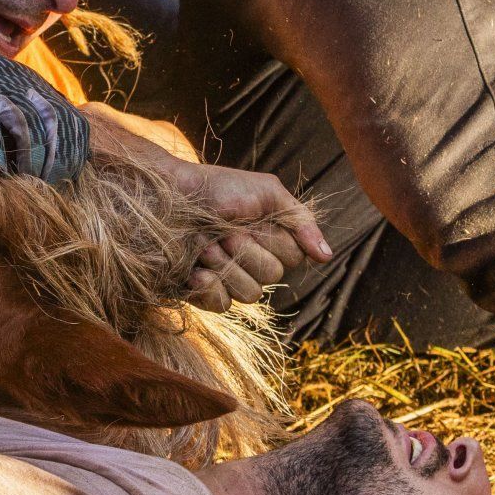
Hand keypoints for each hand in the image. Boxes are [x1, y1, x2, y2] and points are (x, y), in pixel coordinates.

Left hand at [81, 105, 329, 308]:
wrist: (167, 196)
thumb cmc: (215, 188)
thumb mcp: (266, 192)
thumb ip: (300, 220)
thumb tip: (327, 255)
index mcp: (268, 239)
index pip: (292, 259)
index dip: (274, 243)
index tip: (251, 221)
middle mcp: (250, 260)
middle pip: (272, 277)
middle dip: (246, 252)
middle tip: (223, 232)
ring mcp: (225, 277)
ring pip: (249, 295)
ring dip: (226, 266)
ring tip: (204, 245)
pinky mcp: (200, 290)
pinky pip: (222, 305)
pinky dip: (210, 288)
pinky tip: (195, 270)